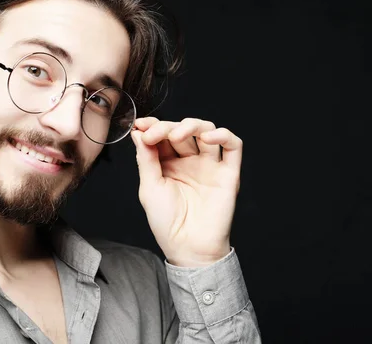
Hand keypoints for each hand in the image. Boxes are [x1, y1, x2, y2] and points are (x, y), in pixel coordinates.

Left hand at [131, 117, 242, 266]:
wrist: (188, 247)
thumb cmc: (167, 223)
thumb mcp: (149, 188)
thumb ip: (146, 159)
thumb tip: (138, 132)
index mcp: (169, 164)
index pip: (163, 135)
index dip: (153, 126)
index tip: (140, 125)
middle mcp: (190, 161)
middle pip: (183, 130)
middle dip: (167, 127)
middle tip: (153, 134)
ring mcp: (210, 165)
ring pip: (207, 131)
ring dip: (192, 126)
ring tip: (177, 135)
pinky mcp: (228, 173)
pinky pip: (233, 146)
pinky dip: (223, 136)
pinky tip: (208, 137)